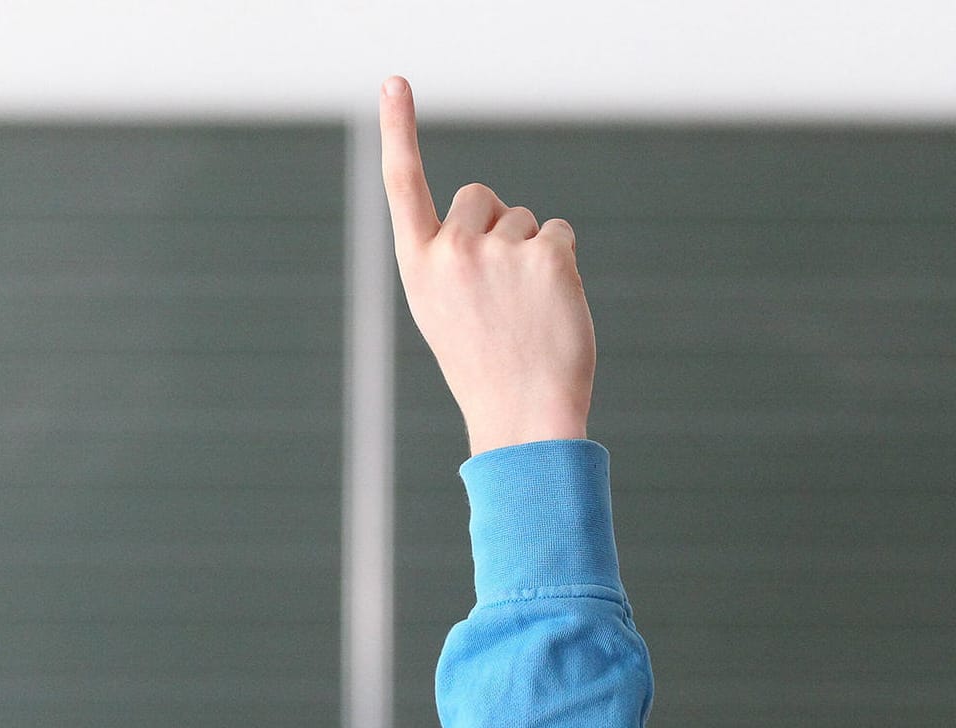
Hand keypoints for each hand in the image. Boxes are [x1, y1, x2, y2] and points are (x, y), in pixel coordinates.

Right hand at [379, 75, 595, 455]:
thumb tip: (492, 211)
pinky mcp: (547, 257)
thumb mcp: (445, 311)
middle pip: (482, 196)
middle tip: (500, 293)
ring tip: (525, 312)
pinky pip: (558, 233)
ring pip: (525, 219)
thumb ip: (452, 257)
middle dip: (497, 226)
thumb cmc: (485, 366)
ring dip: (531, 254)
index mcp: (418, 266)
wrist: (523, 417)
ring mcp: (500, 252)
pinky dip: (562, 265)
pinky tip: (552, 307)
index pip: (403, 185)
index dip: (399, 130)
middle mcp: (452, 251)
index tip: (394, 83)